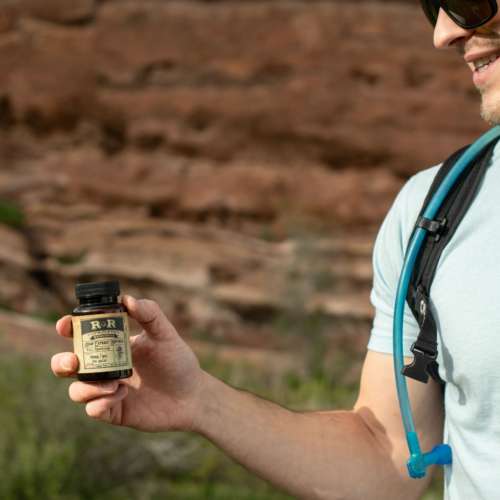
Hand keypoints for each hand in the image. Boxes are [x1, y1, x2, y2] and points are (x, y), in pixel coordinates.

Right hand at [51, 295, 205, 431]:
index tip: (64, 325)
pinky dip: (100, 403)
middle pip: (67, 365)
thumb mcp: (165, 334)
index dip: (68, 328)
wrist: (192, 396)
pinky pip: (93, 410)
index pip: (82, 335)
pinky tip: (121, 395)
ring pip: (76, 390)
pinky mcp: (114, 411)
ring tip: (114, 384)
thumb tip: (126, 299)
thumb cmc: (178, 361)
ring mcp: (107, 390)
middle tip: (74, 361)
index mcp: (113, 345)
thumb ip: (149, 313)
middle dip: (61, 362)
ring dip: (87, 386)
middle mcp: (105, 368)